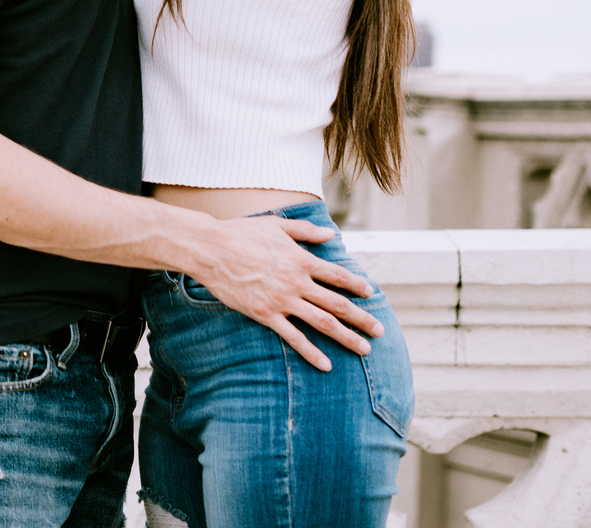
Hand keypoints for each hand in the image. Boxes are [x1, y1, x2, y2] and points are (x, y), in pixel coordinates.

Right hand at [187, 217, 382, 371]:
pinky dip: (311, 352)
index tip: (372, 294)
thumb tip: (331, 234)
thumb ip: (306, 231)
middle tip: (380, 331)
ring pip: (322, 322)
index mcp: (301, 259)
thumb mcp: (277, 225)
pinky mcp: (265, 314)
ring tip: (364, 349)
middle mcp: (297, 282)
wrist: (211, 249)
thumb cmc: (242, 233)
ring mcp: (282, 300)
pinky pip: (294, 337)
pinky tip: (326, 364)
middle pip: (337, 303)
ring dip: (346, 337)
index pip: (337, 275)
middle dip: (362, 318)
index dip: (356, 285)